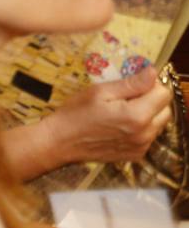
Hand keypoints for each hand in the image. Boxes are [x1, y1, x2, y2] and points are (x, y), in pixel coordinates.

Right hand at [49, 67, 171, 164]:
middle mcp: (145, 134)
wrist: (60, 141)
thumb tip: (153, 72)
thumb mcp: (100, 91)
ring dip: (148, 114)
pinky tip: (120, 125)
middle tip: (127, 96)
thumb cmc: (76, 112)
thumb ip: (131, 84)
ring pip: (159, 123)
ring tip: (122, 111)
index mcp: (137, 116)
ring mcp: (141, 147)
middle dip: (152, 99)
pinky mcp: (136, 155)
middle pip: (165, 109)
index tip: (133, 84)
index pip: (163, 93)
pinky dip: (141, 128)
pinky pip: (149, 136)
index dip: (150, 84)